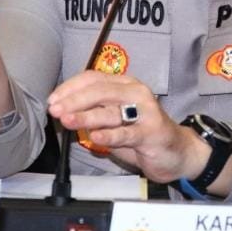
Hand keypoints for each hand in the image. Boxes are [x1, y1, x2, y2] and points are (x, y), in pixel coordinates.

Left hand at [47, 71, 210, 185]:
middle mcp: (136, 93)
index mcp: (125, 84)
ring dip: (86, 116)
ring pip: (111, 111)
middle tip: (56, 110)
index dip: (70, 87)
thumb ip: (94, 114)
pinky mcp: (152, 132)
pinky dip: (109, 135)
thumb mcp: (115, 120)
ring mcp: (146, 112)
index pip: (92, 78)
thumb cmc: (142, 134)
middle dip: (74, 100)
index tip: (53, 100)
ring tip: (68, 120)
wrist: (178, 152)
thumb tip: (63, 111)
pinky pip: (127, 133)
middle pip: (100, 90)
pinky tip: (95, 137)